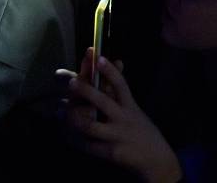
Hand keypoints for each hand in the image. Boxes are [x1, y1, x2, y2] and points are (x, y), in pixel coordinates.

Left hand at [62, 51, 181, 182]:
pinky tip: (66, 134)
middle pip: (103, 101)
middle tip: (72, 82)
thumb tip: (117, 60)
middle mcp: (123, 118)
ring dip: (73, 118)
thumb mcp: (134, 108)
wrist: (155, 159)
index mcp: (129, 105)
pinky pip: (88, 145)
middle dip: (86, 91)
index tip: (98, 56)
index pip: (120, 84)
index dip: (110, 70)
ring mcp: (116, 136)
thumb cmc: (140, 129)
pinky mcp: (110, 153)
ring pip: (90, 125)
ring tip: (61, 110)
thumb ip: (120, 89)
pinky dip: (74, 140)